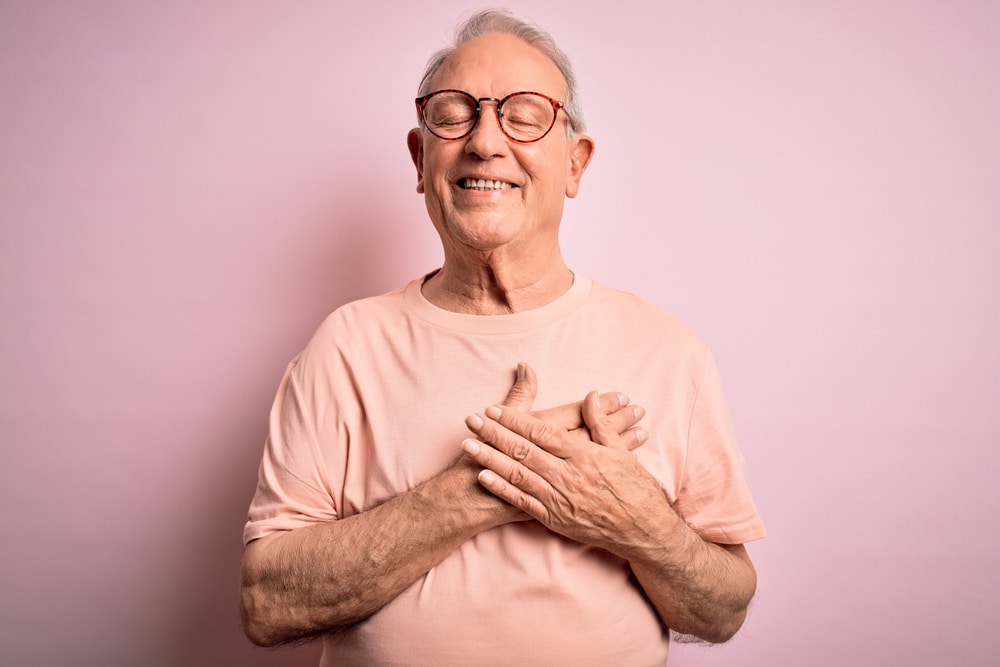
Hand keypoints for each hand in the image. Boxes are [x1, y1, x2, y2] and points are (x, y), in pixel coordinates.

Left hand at [463, 386, 666, 554]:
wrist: (645, 532)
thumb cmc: (636, 489)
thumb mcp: (623, 452)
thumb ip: (602, 423)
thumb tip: (590, 395)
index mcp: (584, 456)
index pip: (542, 433)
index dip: (515, 420)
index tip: (494, 409)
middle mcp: (568, 476)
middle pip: (523, 451)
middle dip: (494, 433)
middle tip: (471, 420)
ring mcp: (560, 499)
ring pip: (518, 475)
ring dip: (490, 458)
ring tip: (467, 445)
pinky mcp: (555, 519)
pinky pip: (522, 502)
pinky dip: (501, 488)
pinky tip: (483, 476)